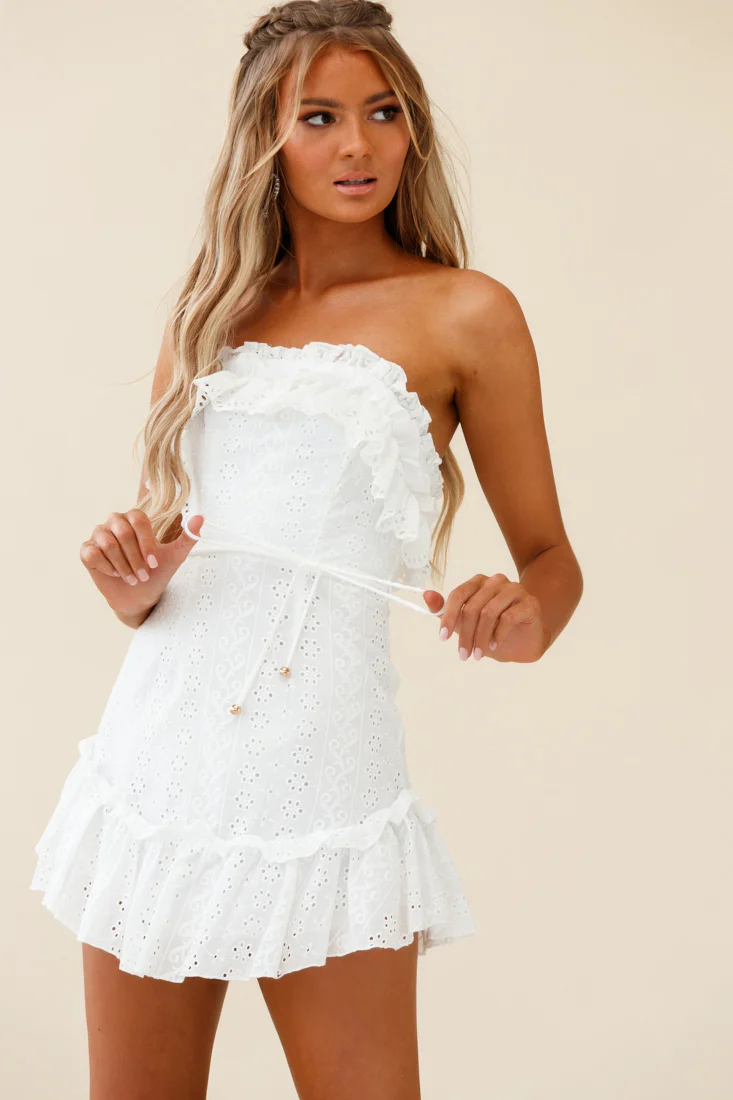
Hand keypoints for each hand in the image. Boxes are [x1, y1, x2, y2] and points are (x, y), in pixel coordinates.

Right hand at [80, 510, 204, 615]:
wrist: (138, 596)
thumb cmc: (156, 573)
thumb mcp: (175, 556)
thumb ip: (188, 537)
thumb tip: (201, 518)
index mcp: (135, 518)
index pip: (138, 519)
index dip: (146, 542)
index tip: (154, 563)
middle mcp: (115, 522)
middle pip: (122, 531)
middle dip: (135, 558)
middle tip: (143, 575)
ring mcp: (99, 535)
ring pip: (107, 543)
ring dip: (122, 565)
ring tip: (131, 578)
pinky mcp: (87, 551)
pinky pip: (92, 553)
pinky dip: (107, 567)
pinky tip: (115, 575)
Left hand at [423, 572, 546, 662]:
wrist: (524, 641)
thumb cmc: (492, 630)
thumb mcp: (465, 623)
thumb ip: (446, 610)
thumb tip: (426, 595)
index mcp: (479, 582)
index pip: (458, 594)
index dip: (448, 616)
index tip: (442, 638)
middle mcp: (496, 581)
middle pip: (473, 607)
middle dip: (465, 634)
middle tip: (463, 655)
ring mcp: (514, 590)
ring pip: (489, 612)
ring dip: (480, 638)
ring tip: (478, 655)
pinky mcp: (529, 603)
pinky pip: (508, 618)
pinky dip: (497, 635)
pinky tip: (494, 646)